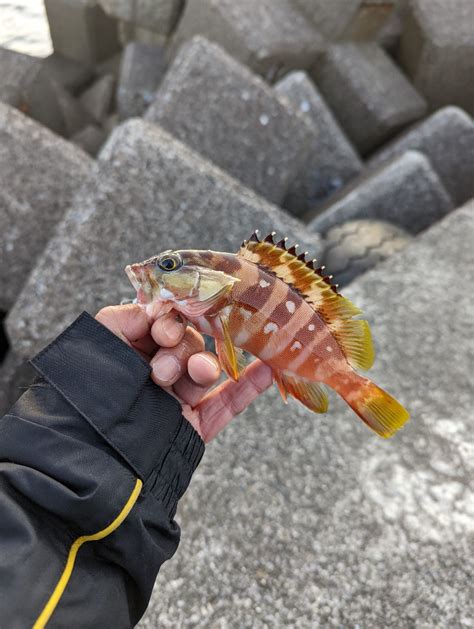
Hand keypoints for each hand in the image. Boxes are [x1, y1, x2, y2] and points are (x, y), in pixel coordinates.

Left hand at [95, 304, 272, 441]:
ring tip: (197, 374)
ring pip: (207, 369)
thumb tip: (159, 309)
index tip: (163, 332)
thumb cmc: (91, 395)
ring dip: (206, 365)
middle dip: (181, 350)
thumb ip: (124, 318)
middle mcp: (160, 370)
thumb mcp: (99, 346)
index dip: (171, 322)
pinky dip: (250, 386)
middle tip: (161, 370)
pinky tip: (268, 369)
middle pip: (189, 344)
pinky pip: (228, 403)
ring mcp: (180, 398)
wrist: (96, 458)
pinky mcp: (196, 424)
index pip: (167, 323)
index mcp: (137, 351)